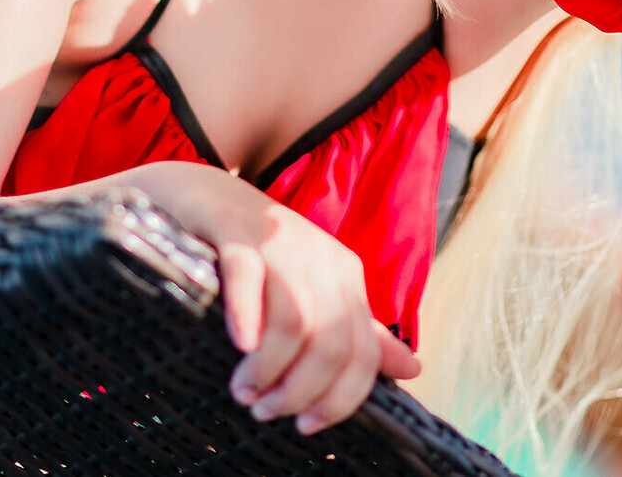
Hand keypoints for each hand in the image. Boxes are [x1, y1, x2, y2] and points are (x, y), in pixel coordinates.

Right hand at [136, 162, 419, 433]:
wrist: (208, 194)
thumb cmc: (261, 251)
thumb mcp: (316, 287)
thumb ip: (359, 331)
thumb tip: (413, 369)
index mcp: (346, 276)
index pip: (363, 353)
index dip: (339, 399)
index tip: (306, 426)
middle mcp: (322, 257)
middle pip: (331, 343)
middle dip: (299, 391)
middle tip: (265, 411)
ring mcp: (281, 242)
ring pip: (294, 321)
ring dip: (268, 369)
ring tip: (243, 390)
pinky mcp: (238, 232)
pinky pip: (247, 277)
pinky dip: (245, 317)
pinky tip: (239, 344)